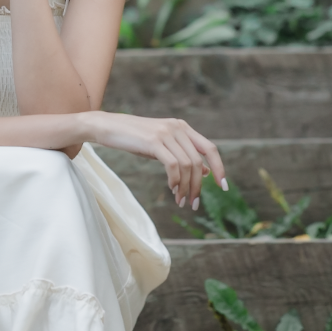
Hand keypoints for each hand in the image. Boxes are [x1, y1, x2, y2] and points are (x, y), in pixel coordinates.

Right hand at [82, 111, 225, 209]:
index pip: (210, 148)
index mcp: (183, 127)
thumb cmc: (135, 139)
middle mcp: (178, 128)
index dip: (219, 168)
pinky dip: (175, 180)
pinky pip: (173, 165)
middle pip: (198, 161)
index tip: (223, 186)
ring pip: (187, 165)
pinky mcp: (154, 141)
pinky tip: (172, 189)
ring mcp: (166, 133)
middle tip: (193, 204)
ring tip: (180, 201)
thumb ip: (183, 155)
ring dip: (186, 187)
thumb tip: (205, 171)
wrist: (109, 127)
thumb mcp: (163, 146)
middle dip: (198, 186)